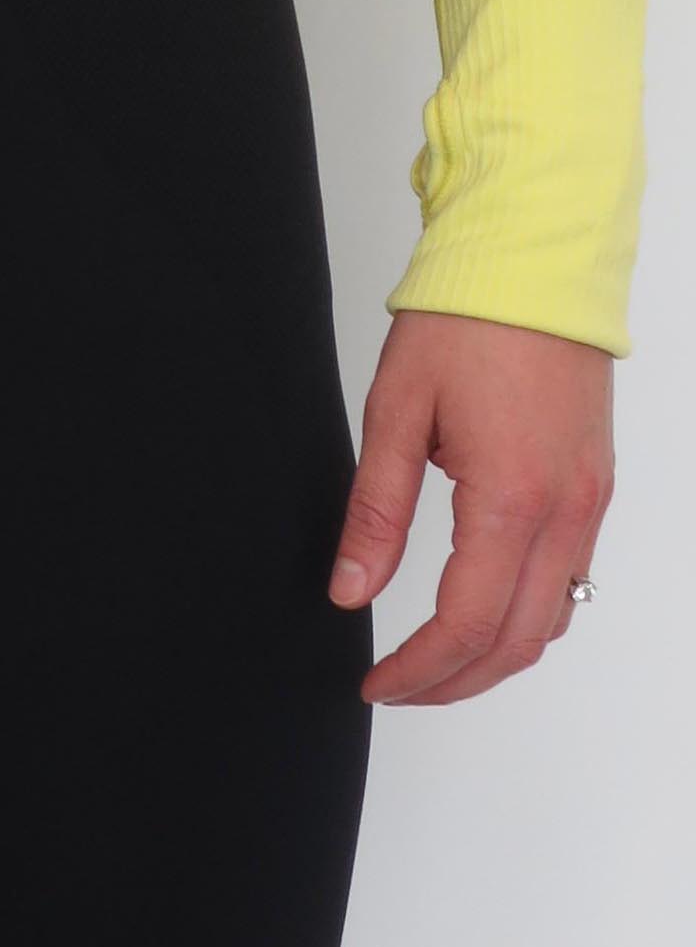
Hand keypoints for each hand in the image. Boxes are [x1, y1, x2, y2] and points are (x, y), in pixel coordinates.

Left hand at [328, 306, 612, 705]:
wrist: (535, 259)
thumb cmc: (466, 321)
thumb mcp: (396, 414)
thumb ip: (374, 513)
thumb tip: (350, 591)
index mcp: (511, 498)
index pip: (466, 624)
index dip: (418, 670)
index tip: (376, 684)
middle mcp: (565, 510)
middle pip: (520, 641)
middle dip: (455, 680)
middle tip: (399, 687)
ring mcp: (590, 499)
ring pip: (556, 618)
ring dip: (498, 655)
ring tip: (436, 661)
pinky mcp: (596, 484)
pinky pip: (574, 577)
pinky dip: (531, 614)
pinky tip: (486, 608)